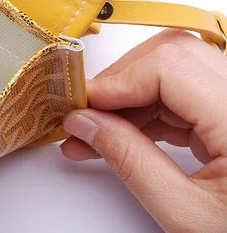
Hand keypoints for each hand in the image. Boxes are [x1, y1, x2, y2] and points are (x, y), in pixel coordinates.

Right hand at [61, 29, 226, 231]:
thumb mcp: (185, 212)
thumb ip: (129, 162)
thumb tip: (85, 124)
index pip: (169, 66)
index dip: (117, 81)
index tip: (81, 105)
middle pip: (173, 56)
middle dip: (121, 82)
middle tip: (86, 114)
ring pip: (177, 70)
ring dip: (132, 96)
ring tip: (98, 131)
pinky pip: (187, 92)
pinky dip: (151, 109)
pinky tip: (125, 133)